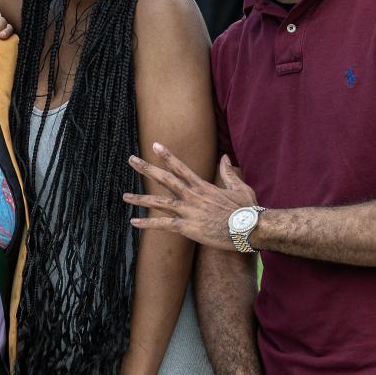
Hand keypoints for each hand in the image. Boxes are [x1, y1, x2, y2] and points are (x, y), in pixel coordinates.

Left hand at [124, 143, 258, 250]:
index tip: (154, 145)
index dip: (167, 156)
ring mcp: (189, 211)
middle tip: (131, 160)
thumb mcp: (239, 187)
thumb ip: (228, 172)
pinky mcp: (188, 228)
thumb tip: (225, 157)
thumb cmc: (248, 210)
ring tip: (124, 195)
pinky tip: (133, 222)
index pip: (181, 167)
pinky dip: (148, 224)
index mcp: (203, 186)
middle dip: (147, 168)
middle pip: (165, 179)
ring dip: (141, 198)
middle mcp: (193, 196)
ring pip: (160, 202)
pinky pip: (163, 225)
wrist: (250, 229)